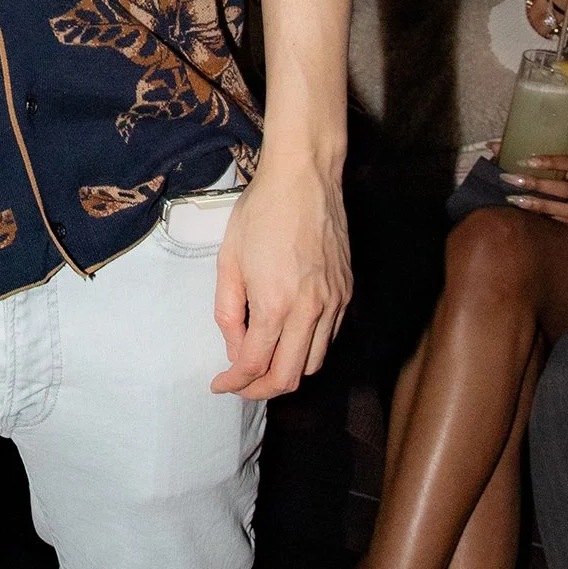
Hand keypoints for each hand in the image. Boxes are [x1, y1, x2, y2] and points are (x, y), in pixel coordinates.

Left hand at [212, 150, 351, 399]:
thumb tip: (235, 348)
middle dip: (260, 390)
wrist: (304, 179)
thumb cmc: (261, 213)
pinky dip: (307, 349)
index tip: (220, 385)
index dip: (234, 383)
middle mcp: (310, 311)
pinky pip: (329, 338)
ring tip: (263, 364)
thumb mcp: (228, 260)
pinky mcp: (347, 293)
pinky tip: (288, 338)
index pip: (254, 364)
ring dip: (287, 372)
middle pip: (290, 377)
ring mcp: (334, 303)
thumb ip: (228, 311)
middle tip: (241, 386)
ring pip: (314, 362)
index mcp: (275, 304)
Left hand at [505, 154, 567, 225]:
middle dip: (538, 185)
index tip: (524, 160)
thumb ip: (534, 155)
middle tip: (512, 180)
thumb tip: (492, 146)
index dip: (549, 161)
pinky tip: (530, 215)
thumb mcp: (565, 162)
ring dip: (541, 206)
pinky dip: (549, 219)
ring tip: (517, 201)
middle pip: (566, 189)